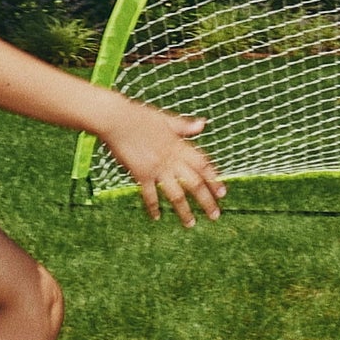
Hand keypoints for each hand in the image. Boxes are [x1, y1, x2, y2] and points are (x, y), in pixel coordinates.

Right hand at [99, 101, 226, 226]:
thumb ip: (184, 126)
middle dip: (207, 201)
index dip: (214, 180)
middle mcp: (172, 160)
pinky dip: (153, 207)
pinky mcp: (141, 174)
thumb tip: (203, 124)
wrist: (117, 120)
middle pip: (195, 183)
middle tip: (215, 216)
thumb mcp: (166, 119)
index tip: (223, 193)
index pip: (203, 165)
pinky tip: (156, 218)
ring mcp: (157, 168)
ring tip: (191, 224)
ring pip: (176, 194)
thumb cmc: (140, 116)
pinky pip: (150, 195)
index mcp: (180, 146)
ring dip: (184, 210)